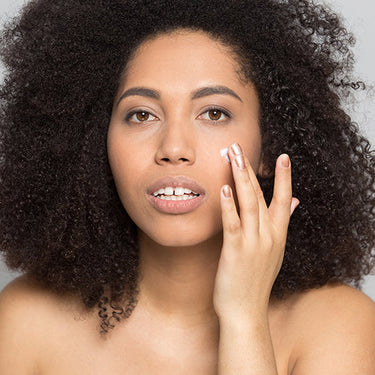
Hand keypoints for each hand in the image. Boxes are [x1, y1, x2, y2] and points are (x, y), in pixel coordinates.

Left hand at [213, 142, 298, 320]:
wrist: (246, 310)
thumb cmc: (256, 279)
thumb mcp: (274, 251)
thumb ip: (282, 224)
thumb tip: (296, 203)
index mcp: (277, 235)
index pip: (284, 200)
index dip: (284, 177)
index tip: (282, 156)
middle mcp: (268, 236)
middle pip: (262, 195)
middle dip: (250, 168)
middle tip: (239, 146)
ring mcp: (253, 243)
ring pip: (249, 203)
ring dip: (240, 178)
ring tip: (232, 156)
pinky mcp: (235, 252)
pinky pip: (232, 224)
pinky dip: (229, 205)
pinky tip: (223, 188)